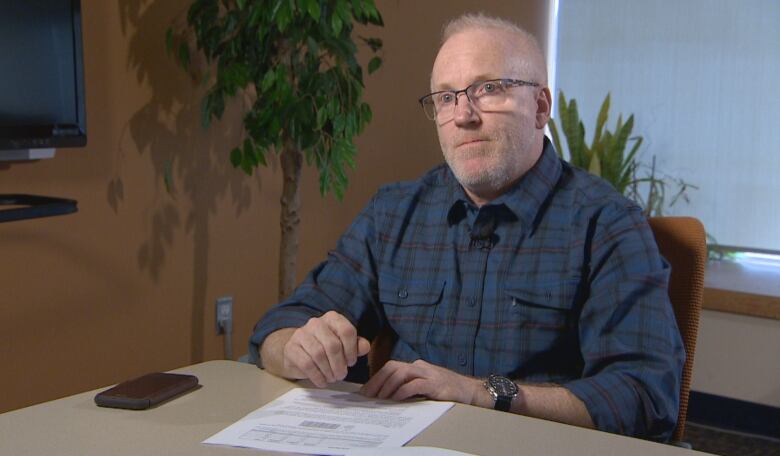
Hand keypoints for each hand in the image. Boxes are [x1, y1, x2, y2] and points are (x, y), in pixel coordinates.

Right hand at [283, 311, 369, 387]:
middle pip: (333, 345)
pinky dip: (317, 376)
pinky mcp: (291, 348)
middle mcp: (316, 323)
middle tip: (342, 375)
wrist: (297, 352)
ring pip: (319, 355)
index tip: (351, 362)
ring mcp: (301, 334)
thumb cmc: (324, 348)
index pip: (347, 331)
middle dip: (340, 364)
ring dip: (328, 371)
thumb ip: (356, 345)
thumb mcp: (343, 345)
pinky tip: (322, 381)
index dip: (352, 350)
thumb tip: (365, 347)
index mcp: (332, 318)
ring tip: (332, 378)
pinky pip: (306, 364)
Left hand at [360, 359, 482, 404]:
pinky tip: (397, 398)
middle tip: (369, 396)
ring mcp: (429, 374)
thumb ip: (410, 388)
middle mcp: (420, 367)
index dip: (376, 378)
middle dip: (378, 381)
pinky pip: (416, 384)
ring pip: (402, 373)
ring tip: (381, 398)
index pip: (391, 367)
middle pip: (393, 367)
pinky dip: (404, 391)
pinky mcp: (436, 384)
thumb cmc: (447, 391)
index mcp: (416, 367)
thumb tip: (386, 397)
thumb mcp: (425, 388)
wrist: (471, 391)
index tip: (366, 392)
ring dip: (388, 386)